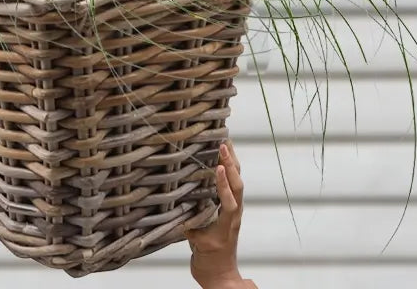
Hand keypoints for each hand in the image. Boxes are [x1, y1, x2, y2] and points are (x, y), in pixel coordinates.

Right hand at [186, 140, 254, 288]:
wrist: (220, 274)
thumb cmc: (210, 261)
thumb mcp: (198, 245)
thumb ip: (192, 228)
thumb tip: (178, 210)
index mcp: (227, 224)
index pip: (229, 201)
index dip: (224, 185)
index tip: (218, 167)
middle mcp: (234, 215)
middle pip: (238, 187)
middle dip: (231, 165)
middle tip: (223, 144)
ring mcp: (233, 212)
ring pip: (238, 184)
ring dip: (233, 164)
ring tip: (226, 143)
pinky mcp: (229, 209)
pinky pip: (232, 187)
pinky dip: (229, 171)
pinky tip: (222, 159)